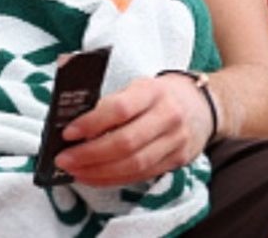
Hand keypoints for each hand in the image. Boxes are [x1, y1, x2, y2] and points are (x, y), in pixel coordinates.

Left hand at [52, 73, 215, 186]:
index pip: (121, 109)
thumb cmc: (159, 95)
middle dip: (90, 155)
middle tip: (64, 159)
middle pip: (126, 143)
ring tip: (74, 171)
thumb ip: (112, 103)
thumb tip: (74, 126)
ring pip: (134, 165)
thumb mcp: (139, 87)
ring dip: (98, 172)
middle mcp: (168, 116)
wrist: (203, 106)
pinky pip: (141, 176)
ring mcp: (175, 142)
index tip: (68, 133)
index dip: (92, 123)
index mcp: (153, 91)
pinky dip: (113, 179)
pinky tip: (93, 177)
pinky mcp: (176, 161)